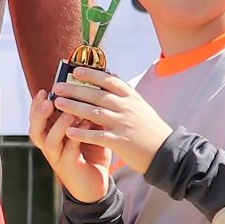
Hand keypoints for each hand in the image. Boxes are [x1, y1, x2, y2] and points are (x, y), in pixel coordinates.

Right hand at [30, 85, 114, 202]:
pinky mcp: (70, 167)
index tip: (44, 91)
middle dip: (39, 114)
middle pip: (35, 129)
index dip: (37, 105)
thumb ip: (85, 113)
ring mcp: (58, 158)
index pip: (36, 119)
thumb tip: (92, 90)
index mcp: (50, 136)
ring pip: (50, 141)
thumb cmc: (90, 154)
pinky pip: (70, 151)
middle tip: (47, 100)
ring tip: (70, 112)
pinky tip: (87, 124)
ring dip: (59, 125)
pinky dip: (77, 137)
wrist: (96, 185)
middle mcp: (50, 147)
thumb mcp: (88, 130)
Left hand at [50, 68, 172, 174]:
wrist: (166, 152)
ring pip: (94, 112)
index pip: (109, 81)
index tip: (76, 71)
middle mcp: (127, 108)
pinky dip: (83, 133)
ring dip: (74, 107)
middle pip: (97, 94)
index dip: (92, 75)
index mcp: (131, 98)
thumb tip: (109, 80)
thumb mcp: (140, 107)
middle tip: (58, 87)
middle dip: (75, 89)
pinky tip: (69, 132)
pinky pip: (98, 136)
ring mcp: (124, 124)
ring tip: (58, 104)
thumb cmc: (151, 129)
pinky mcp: (121, 141)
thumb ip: (124, 96)